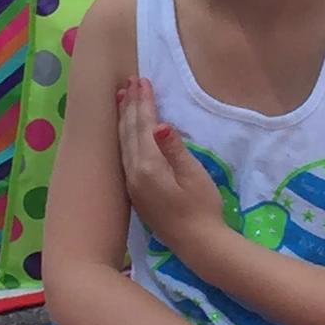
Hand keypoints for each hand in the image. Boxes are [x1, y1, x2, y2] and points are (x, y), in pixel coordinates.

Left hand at [118, 77, 223, 252]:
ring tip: (123, 98)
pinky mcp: (135, 192)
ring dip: (124, 119)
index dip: (144, 102)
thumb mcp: (193, 176)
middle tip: (130, 81)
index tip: (143, 80)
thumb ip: (174, 149)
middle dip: (130, 105)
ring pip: (123, 143)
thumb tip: (161, 124)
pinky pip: (124, 155)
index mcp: (148, 166)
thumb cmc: (202, 208)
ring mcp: (132, 184)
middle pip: (128, 131)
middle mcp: (134, 173)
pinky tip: (126, 131)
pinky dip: (124, 137)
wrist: (197, 244)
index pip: (143, 126)